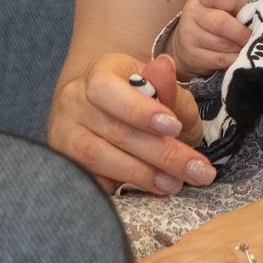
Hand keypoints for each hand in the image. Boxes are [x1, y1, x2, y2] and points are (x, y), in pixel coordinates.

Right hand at [48, 51, 217, 193]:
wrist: (94, 105)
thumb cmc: (132, 92)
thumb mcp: (153, 81)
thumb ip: (166, 85)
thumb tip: (165, 69)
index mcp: (97, 74)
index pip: (109, 90)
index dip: (142, 111)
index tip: (175, 127)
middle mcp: (73, 103)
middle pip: (115, 131)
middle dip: (162, 154)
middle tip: (197, 170)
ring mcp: (65, 136)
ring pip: (98, 159)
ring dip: (142, 175)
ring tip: (175, 184)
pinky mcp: (65, 166)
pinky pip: (91, 181)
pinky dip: (121, 187)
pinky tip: (150, 192)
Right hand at [169, 0, 250, 80]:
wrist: (187, 41)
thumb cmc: (215, 19)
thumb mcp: (225, 7)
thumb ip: (240, 10)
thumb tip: (261, 21)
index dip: (231, 2)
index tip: (241, 10)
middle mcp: (192, 14)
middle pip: (221, 23)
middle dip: (242, 33)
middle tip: (253, 37)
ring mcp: (189, 36)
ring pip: (222, 44)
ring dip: (240, 48)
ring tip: (248, 47)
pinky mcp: (192, 57)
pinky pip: (220, 60)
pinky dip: (234, 59)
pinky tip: (240, 57)